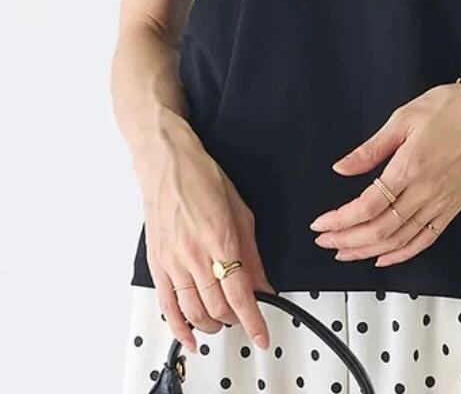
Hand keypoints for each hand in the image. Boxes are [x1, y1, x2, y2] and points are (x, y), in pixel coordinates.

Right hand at [133, 113, 274, 353]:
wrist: (166, 164)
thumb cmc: (203, 178)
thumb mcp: (240, 211)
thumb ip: (252, 253)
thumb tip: (264, 284)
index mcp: (220, 238)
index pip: (240, 293)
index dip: (253, 320)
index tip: (262, 336)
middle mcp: (194, 254)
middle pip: (217, 308)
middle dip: (236, 320)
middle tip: (247, 316)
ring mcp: (172, 261)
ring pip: (193, 312)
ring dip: (213, 325)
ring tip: (225, 321)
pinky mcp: (156, 264)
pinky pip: (167, 306)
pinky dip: (179, 327)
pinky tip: (191, 337)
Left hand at [309, 73, 460, 266]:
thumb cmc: (450, 108)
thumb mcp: (403, 118)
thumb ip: (371, 148)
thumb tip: (341, 168)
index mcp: (409, 167)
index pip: (367, 206)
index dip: (340, 220)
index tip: (320, 224)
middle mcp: (425, 191)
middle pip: (381, 229)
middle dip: (348, 240)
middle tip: (324, 241)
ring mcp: (441, 202)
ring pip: (401, 240)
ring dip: (369, 251)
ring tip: (345, 253)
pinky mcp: (454, 207)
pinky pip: (426, 238)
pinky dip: (404, 254)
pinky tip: (385, 258)